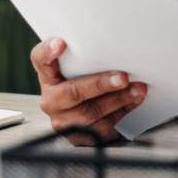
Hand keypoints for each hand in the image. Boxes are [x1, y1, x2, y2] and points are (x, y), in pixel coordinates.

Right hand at [29, 37, 147, 144]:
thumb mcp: (81, 66)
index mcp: (48, 76)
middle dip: (100, 84)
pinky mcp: (78, 137)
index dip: (48, 52)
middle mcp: (51, 99)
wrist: (85, 114)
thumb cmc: (84, 81)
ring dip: (118, 100)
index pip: (40, 59)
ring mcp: (63, 121)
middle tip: (122, 78)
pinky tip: (133, 102)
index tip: (61, 44)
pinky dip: (122, 114)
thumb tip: (115, 40)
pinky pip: (100, 129)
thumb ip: (87, 55)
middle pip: (72, 92)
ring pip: (90, 113)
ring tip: (137, 89)